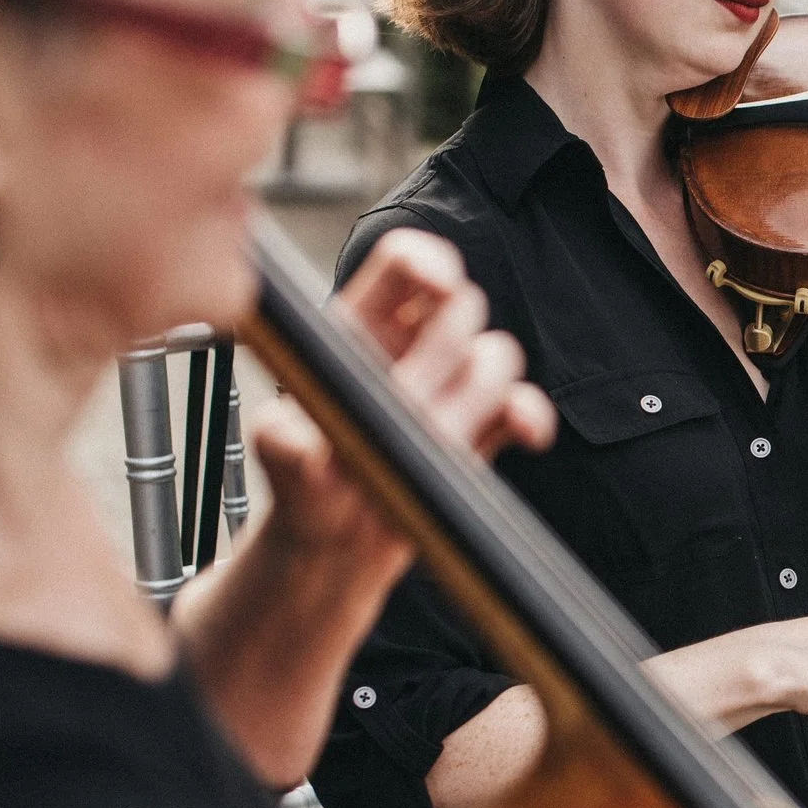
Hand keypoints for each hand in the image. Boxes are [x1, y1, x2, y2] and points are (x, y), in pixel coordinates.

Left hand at [249, 228, 555, 567]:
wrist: (339, 544)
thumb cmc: (304, 488)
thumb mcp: (279, 458)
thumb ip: (286, 443)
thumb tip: (303, 441)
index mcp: (359, 332)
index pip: (403, 265)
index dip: (428, 263)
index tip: (439, 286)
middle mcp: (412, 349)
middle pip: (462, 305)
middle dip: (444, 354)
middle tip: (408, 406)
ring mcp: (453, 387)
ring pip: (497, 355)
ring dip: (473, 399)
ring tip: (434, 445)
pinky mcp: (485, 428)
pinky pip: (525, 404)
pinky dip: (529, 416)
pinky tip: (523, 434)